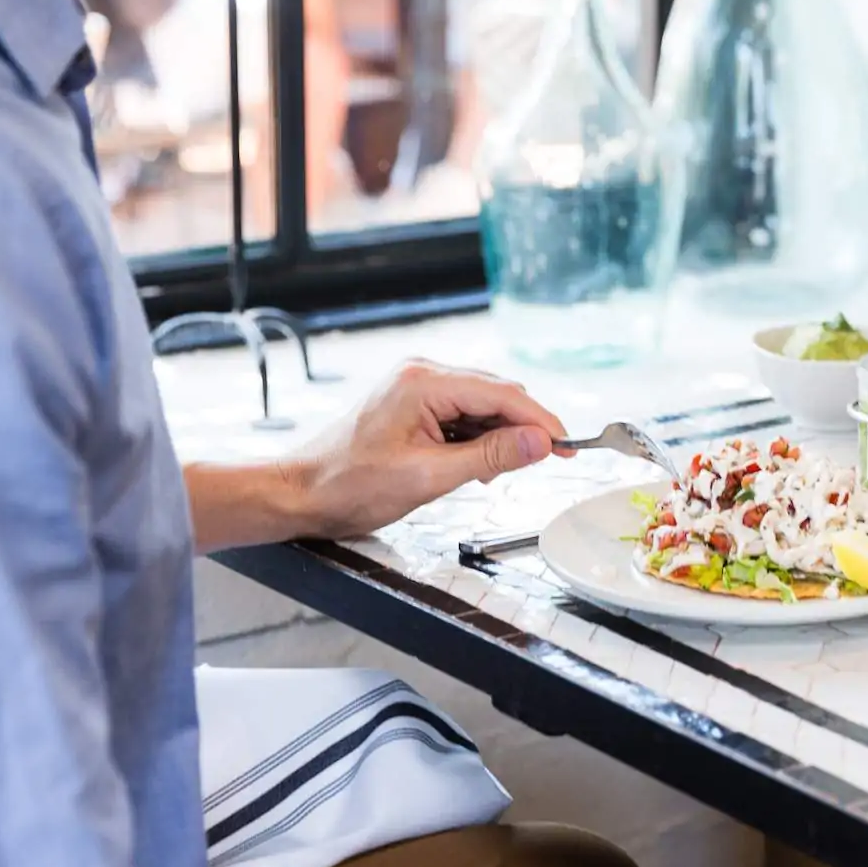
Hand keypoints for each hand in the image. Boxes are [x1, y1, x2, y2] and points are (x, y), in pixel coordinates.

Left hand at [284, 360, 568, 539]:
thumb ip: (490, 457)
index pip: (503, 394)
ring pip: (481, 405)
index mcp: (424, 382)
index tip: (568, 447)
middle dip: (522, 429)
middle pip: (496, 394)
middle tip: (544, 463)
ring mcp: (416, 386)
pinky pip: (461, 414)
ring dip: (497, 437)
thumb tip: (539, 443)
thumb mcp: (428, 477)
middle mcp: (422, 373)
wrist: (300, 493)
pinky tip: (476, 465)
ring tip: (496, 473)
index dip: (541, 422)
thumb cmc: (349, 485)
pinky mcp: (412, 402)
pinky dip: (476, 438)